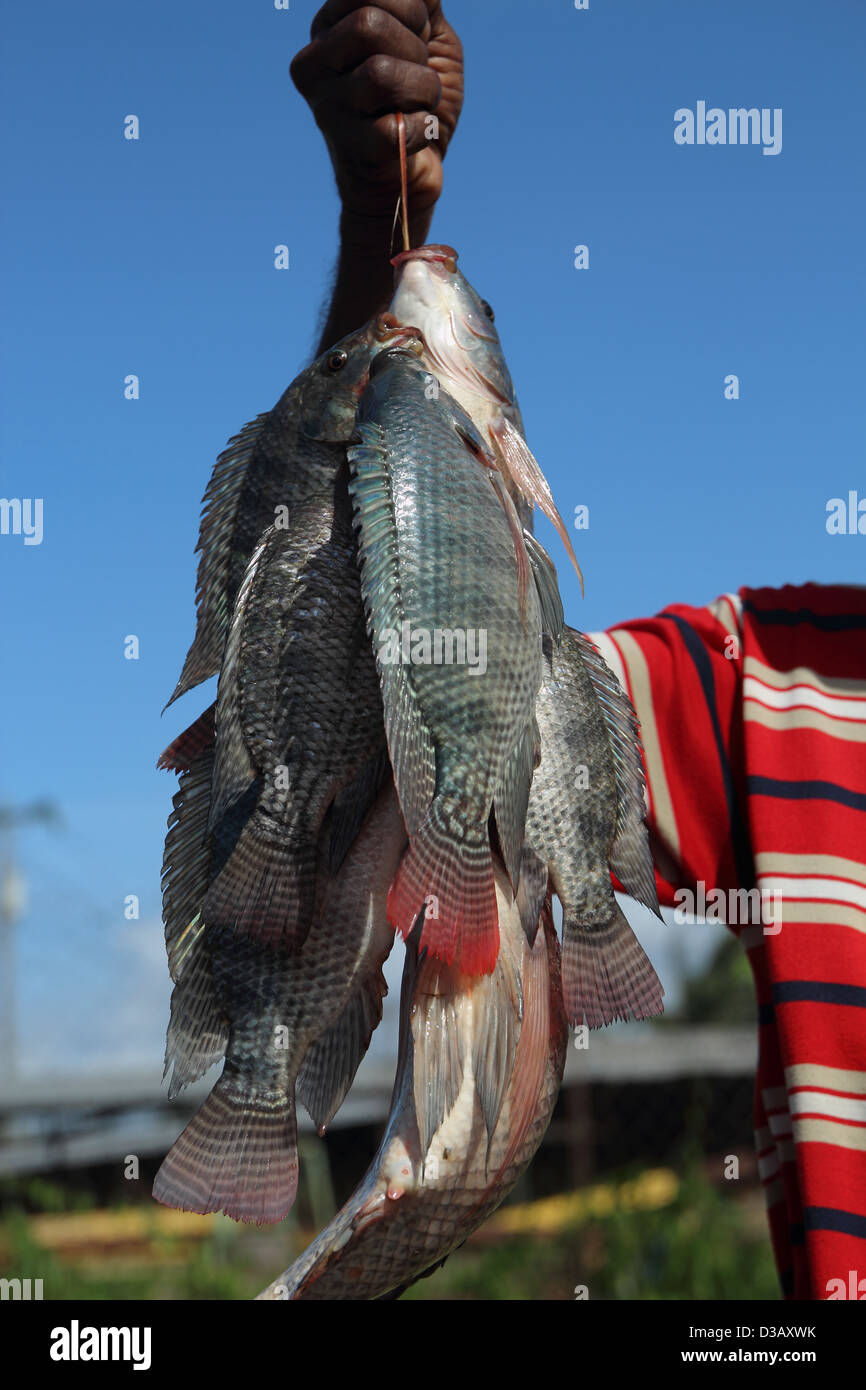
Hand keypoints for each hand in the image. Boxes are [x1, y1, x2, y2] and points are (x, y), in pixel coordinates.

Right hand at [291, 1, 462, 223]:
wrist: (413, 174)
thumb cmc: (416, 98)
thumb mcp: (426, 35)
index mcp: (328, 27)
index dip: (409, 9)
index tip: (416, 37)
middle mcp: (314, 65)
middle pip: (368, 26)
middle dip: (414, 48)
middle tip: (418, 73)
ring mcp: (327, 110)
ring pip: (381, 75)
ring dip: (423, 89)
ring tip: (419, 104)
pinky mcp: (350, 150)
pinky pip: (396, 127)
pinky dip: (423, 128)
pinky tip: (416, 133)